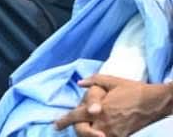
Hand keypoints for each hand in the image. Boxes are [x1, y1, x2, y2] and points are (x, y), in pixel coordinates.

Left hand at [55, 75, 172, 136]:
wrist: (154, 103)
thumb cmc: (133, 90)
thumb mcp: (112, 81)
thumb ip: (93, 81)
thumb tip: (80, 82)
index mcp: (99, 109)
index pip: (76, 116)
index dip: (64, 121)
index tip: (56, 124)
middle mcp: (104, 123)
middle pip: (82, 131)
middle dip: (76, 129)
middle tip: (73, 126)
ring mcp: (114, 132)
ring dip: (88, 133)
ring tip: (87, 127)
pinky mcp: (123, 136)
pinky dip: (101, 135)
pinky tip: (100, 131)